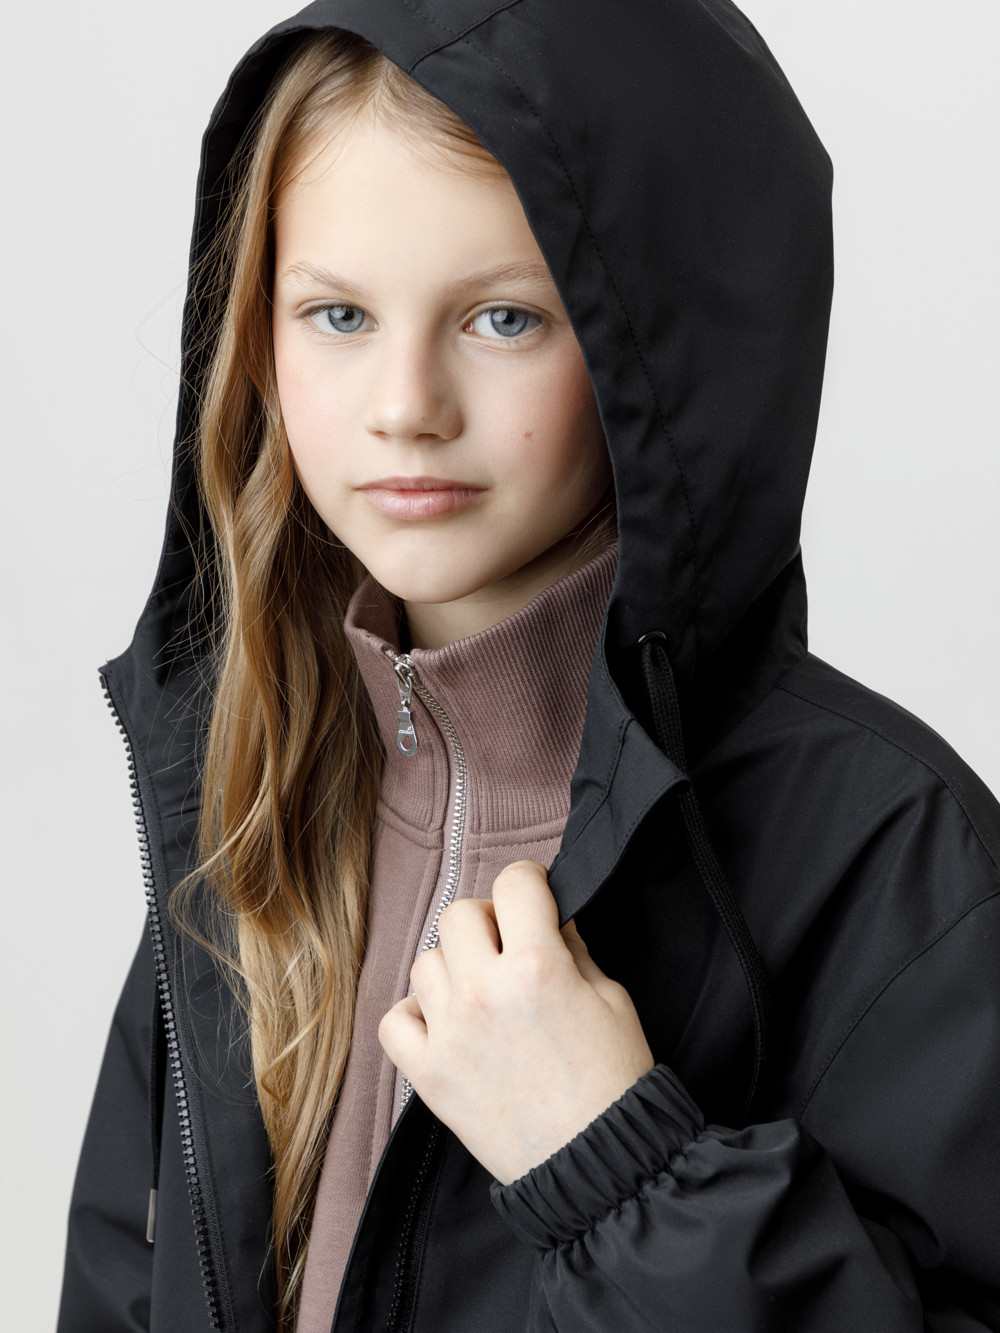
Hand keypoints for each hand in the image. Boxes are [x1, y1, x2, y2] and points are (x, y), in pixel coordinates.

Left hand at [378, 860, 654, 1184]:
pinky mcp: (428, 1074)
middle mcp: (484, 992)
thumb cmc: (614, 1082)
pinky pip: (395, 1019)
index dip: (529, 883)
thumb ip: (573, 950)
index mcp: (536, 966)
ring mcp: (449, 1033)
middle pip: (459, 914)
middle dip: (488, 921)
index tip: (534, 899)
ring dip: (454, 967)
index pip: (514, 883)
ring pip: (425, 962)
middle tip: (509, 947)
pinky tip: (446, 1023)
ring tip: (482, 993)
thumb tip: (548, 920)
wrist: (597, 1164)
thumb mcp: (611, 998)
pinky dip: (415, 1015)